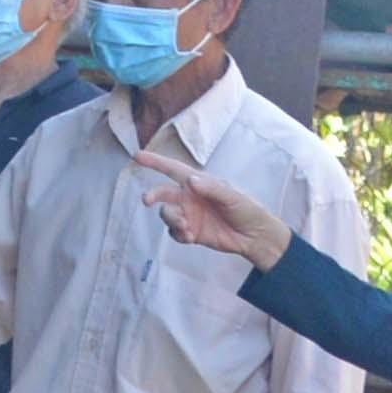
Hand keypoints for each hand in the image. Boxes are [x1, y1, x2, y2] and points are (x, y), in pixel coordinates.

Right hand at [134, 149, 290, 270]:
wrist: (254, 236)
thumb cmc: (247, 209)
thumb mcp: (232, 196)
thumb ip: (211, 188)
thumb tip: (190, 181)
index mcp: (199, 183)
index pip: (173, 169)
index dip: (155, 162)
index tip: (137, 156)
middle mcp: (190, 197)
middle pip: (163, 193)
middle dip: (153, 195)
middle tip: (146, 200)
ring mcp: (189, 215)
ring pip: (167, 214)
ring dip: (171, 219)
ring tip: (185, 226)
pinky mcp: (190, 232)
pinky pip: (174, 232)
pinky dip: (178, 234)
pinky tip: (189, 236)